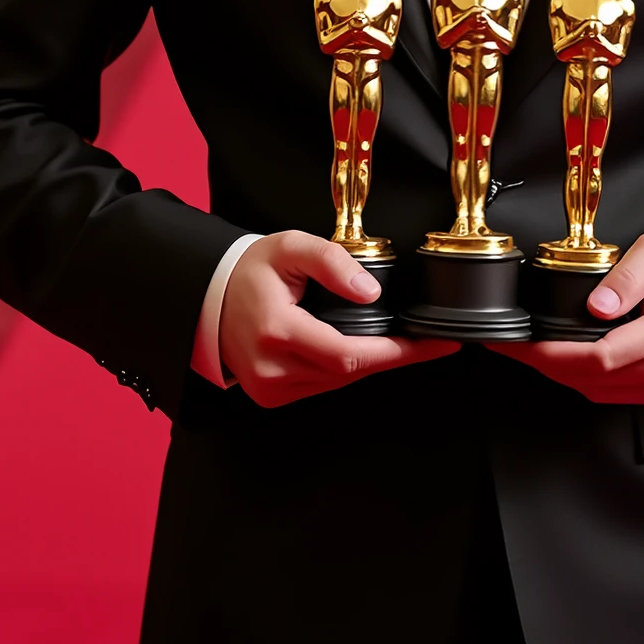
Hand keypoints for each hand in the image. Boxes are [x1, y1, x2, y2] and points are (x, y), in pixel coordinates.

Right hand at [219, 231, 458, 406]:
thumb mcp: (290, 247)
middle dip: (393, 357)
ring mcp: (269, 388)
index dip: (397, 353)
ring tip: (399, 343)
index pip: (350, 354)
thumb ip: (331, 262)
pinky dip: (344, 369)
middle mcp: (271, 368)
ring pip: (338, 382)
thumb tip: (369, 290)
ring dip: (369, 363)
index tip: (433, 344)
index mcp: (276, 330)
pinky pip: (321, 386)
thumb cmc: (250, 270)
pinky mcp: (271, 396)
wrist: (209, 295)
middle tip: (429, 342)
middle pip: (349, 371)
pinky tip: (359, 350)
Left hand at [488, 230, 643, 404]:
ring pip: (599, 391)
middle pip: (594, 379)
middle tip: (512, 345)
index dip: (554, 355)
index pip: (601, 357)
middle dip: (545, 364)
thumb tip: (597, 305)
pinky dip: (582, 380)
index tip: (523, 344)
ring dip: (560, 374)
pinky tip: (562, 360)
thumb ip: (625, 276)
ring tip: (530, 350)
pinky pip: (612, 393)